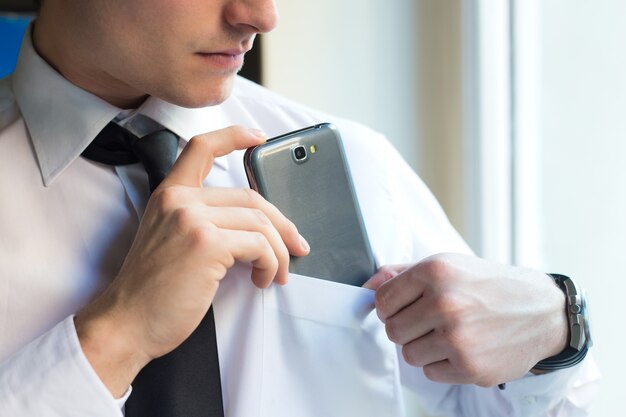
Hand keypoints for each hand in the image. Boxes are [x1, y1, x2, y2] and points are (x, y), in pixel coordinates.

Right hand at [75, 126, 309, 396]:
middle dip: (282, 225)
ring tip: (277, 273)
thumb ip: (201, 222)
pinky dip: (271, 264)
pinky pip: (260, 246)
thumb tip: (253, 229)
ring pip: (260, 223)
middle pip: (251, 198)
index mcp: (169, 196)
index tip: (258, 136)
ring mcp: (193, 220)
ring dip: (279, 252)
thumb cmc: (151, 292)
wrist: (127, 323)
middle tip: (296, 247)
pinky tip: (262, 279)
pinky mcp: (207, 244)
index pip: (201, 149)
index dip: (234, 136)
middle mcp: (180, 201)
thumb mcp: (168, 241)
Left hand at [364, 253, 567, 386]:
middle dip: (406, 327)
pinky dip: (442, 364)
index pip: (382, 300)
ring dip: (424, 347)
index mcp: (435, 272)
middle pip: (392, 330)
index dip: (390, 306)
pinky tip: (464, 348)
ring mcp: (458, 337)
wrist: (542, 311)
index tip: (405, 307)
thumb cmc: (490, 285)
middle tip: (430, 321)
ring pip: (409, 354)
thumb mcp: (448, 265)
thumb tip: (366, 287)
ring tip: (450, 333)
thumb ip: (402, 273)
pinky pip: (430, 372)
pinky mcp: (470, 367)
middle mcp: (445, 303)